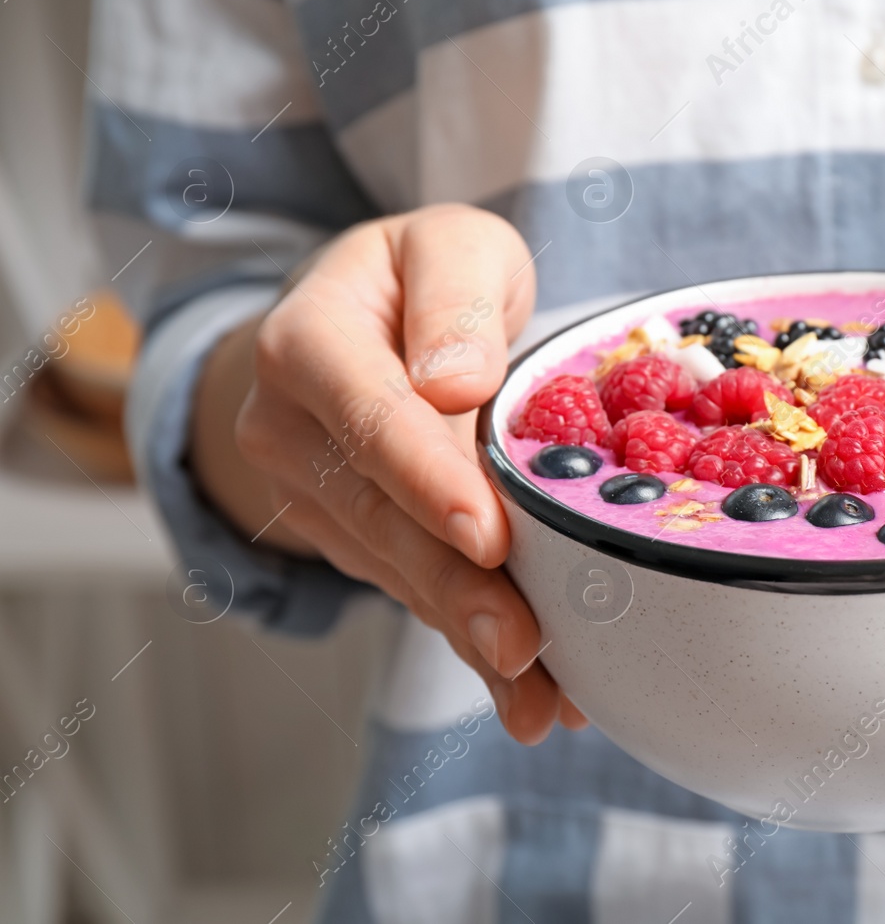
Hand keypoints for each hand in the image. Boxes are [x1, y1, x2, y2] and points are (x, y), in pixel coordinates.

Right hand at [193, 205, 585, 743]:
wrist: (371, 315)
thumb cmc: (427, 276)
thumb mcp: (453, 245)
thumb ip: (455, 296)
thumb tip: (453, 380)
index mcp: (307, 340)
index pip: (368, 416)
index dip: (426, 480)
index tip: (488, 535)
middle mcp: (289, 427)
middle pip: (379, 516)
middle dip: (455, 587)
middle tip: (522, 644)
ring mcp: (313, 493)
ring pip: (397, 571)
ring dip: (470, 634)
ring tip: (541, 692)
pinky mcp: (353, 538)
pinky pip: (414, 590)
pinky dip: (472, 640)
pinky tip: (530, 695)